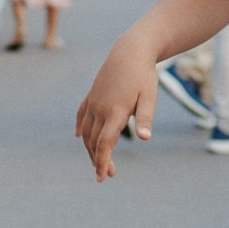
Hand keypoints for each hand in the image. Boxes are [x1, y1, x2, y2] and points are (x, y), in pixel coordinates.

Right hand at [74, 34, 157, 178]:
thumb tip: (145, 138)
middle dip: (99, 160)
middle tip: (110, 175)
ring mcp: (94, 101)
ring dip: (91, 148)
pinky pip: (82, 115)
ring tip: (99, 161)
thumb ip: (145, 118)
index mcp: (115, 112)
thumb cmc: (143, 75)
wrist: (130, 50)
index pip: (105, 143)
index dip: (103, 161)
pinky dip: (80, 128)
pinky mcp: (92, 95)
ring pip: (87, 131)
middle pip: (95, 141)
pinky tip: (79, 136)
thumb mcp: (149, 97)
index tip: (103, 177)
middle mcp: (100, 108)